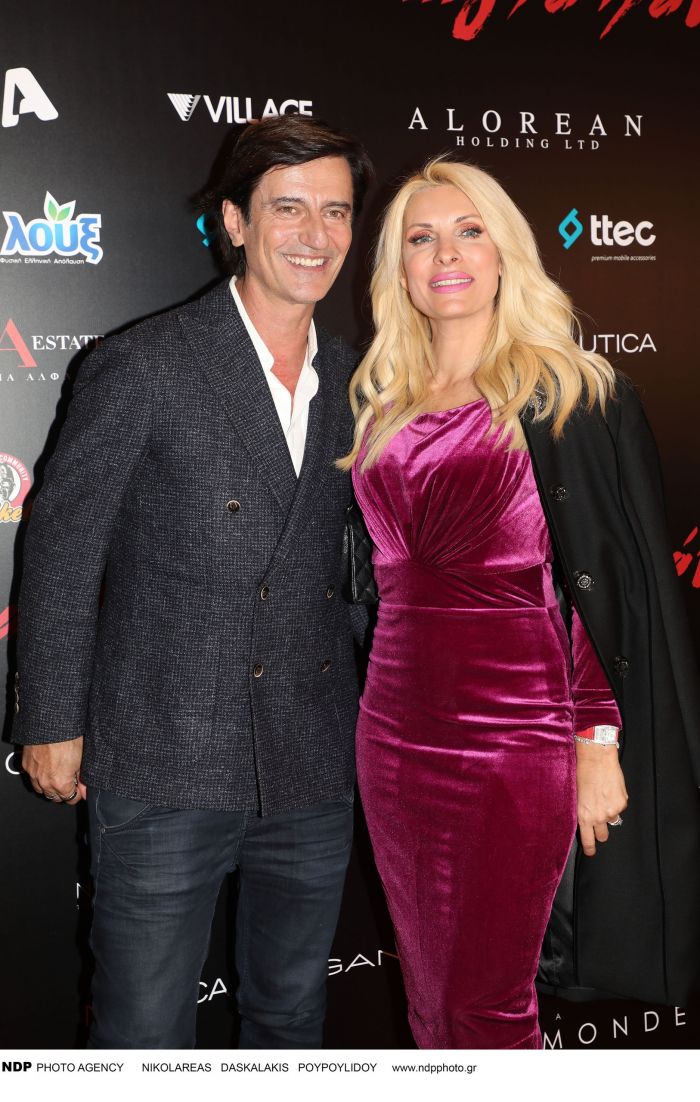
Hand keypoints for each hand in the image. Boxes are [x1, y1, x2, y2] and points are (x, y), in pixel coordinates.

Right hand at [21, 738, 86, 804]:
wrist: (50, 723)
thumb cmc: (67, 737)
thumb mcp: (81, 758)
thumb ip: (82, 778)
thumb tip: (85, 790)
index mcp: (60, 783)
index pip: (70, 799)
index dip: (77, 793)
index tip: (80, 788)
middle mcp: (44, 782)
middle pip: (55, 797)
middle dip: (64, 791)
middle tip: (70, 780)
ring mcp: (34, 774)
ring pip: (41, 789)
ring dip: (50, 786)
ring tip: (58, 774)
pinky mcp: (26, 765)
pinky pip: (32, 777)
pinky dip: (40, 776)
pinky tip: (47, 767)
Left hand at [575, 741, 627, 856]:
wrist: (596, 759)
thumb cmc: (582, 773)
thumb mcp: (576, 796)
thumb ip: (582, 810)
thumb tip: (585, 819)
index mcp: (584, 816)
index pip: (588, 840)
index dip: (590, 848)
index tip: (591, 852)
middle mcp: (599, 816)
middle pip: (603, 835)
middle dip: (600, 831)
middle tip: (598, 821)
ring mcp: (613, 810)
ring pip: (612, 819)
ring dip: (608, 812)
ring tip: (602, 796)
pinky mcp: (622, 802)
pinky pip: (619, 807)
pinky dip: (615, 801)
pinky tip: (609, 789)